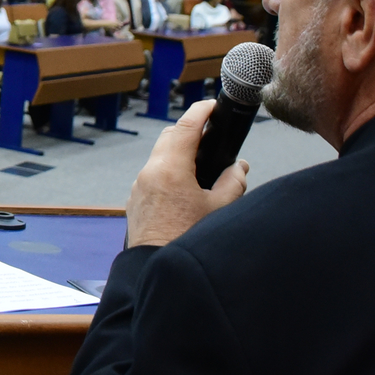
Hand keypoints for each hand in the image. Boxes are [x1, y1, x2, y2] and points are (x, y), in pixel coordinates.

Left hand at [125, 99, 249, 248]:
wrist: (155, 269)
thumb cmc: (187, 241)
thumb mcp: (219, 210)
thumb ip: (233, 183)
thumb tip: (239, 168)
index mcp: (170, 170)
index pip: (186, 127)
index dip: (201, 111)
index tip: (212, 105)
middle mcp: (150, 173)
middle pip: (169, 137)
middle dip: (190, 131)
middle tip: (210, 133)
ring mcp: (139, 187)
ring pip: (159, 157)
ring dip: (179, 153)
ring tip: (202, 163)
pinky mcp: (136, 201)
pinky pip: (153, 176)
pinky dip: (169, 171)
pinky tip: (186, 187)